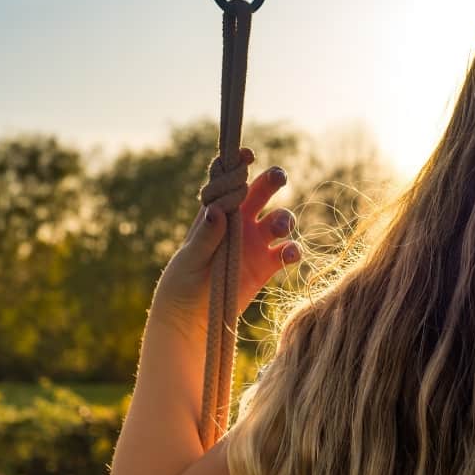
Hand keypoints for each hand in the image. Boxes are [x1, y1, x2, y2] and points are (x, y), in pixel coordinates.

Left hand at [152, 147, 299, 334]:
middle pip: (262, 192)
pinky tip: (288, 255)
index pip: (229, 182)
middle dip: (272, 180)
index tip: (246, 155)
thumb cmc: (182, 284)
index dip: (239, 165)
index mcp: (217, 213)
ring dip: (284, 218)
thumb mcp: (189, 260)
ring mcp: (256, 243)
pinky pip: (288, 251)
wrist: (190, 319)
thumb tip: (216, 210)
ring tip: (279, 226)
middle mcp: (240, 223)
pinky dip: (293, 250)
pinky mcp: (267, 266)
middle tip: (278, 177)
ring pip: (280, 219)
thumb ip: (205, 237)